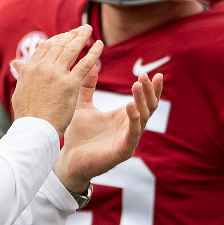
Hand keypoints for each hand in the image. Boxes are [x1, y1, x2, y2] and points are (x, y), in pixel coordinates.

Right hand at [10, 25, 102, 137]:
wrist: (34, 130)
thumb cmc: (28, 116)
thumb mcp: (19, 91)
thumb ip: (22, 74)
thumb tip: (16, 63)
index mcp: (29, 69)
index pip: (45, 47)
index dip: (57, 39)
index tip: (66, 36)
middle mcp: (42, 68)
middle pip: (59, 45)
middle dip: (71, 35)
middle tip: (81, 30)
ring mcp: (56, 74)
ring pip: (71, 50)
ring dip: (82, 37)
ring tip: (89, 30)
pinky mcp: (70, 84)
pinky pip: (84, 64)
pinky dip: (93, 53)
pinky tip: (100, 45)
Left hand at [54, 70, 163, 193]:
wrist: (69, 160)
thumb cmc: (78, 136)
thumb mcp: (83, 106)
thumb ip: (87, 87)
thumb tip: (90, 64)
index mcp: (125, 117)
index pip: (145, 100)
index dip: (151, 88)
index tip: (155, 73)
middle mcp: (131, 127)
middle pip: (149, 107)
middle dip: (149, 91)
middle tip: (145, 76)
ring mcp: (129, 139)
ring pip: (144, 118)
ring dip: (142, 101)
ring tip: (137, 85)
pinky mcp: (123, 151)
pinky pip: (133, 134)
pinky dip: (134, 120)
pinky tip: (130, 106)